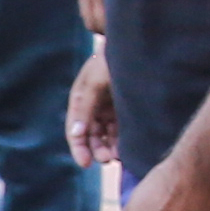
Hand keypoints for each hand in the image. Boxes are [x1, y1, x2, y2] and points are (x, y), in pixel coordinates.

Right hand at [66, 47, 117, 168]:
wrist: (134, 46)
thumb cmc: (110, 61)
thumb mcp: (95, 83)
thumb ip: (85, 108)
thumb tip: (75, 134)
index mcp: (81, 99)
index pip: (75, 130)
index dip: (78, 148)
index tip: (86, 164)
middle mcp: (93, 106)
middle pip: (91, 135)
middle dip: (97, 149)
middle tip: (107, 159)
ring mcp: (110, 108)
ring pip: (106, 135)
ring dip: (109, 148)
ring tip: (118, 156)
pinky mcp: (125, 108)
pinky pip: (120, 130)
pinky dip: (121, 141)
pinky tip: (126, 149)